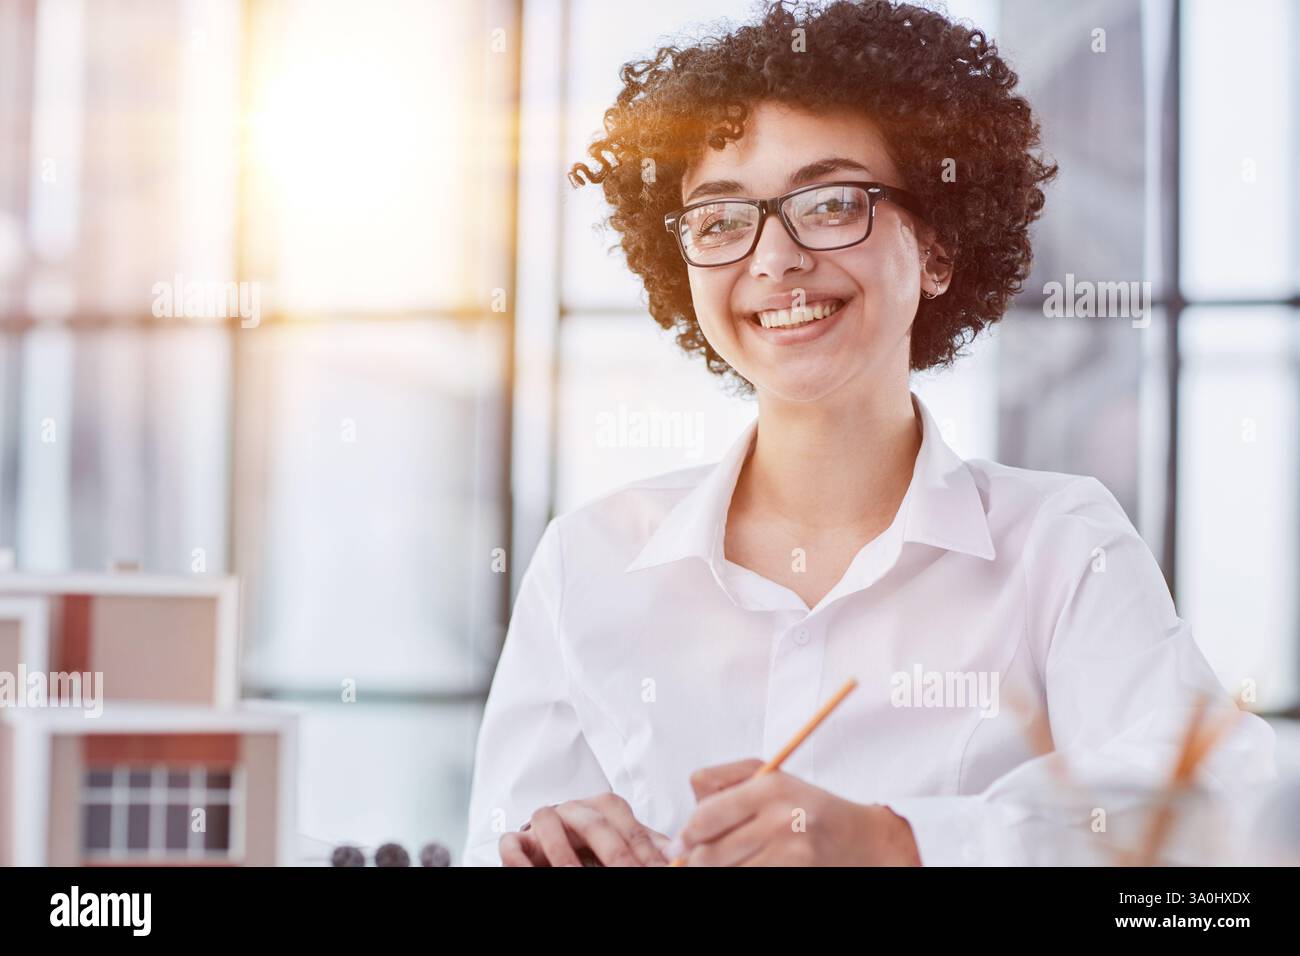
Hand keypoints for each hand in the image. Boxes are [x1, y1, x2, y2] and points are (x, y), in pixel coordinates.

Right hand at [499, 792, 671, 866]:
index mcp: (606, 808)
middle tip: (628, 876)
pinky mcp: (517, 841)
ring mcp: (544, 822)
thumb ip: (648, 848)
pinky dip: (519, 860)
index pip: (631, 828)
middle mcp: (574, 809)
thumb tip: (681, 856)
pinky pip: (511, 843)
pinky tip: (534, 873)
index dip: (647, 855)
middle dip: (615, 855)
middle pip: (594, 823)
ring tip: (573, 876)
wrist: (563, 852)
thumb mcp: (626, 846)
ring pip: (547, 821)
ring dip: (562, 852)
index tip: (659, 872)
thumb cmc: (598, 850)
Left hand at [669, 758, 920, 865]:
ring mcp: (788, 849)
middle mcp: (778, 817)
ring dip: (717, 868)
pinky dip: (741, 873)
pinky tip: (748, 864)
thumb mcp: (769, 777)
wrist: (859, 837)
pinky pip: (749, 877)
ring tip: (725, 859)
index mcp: (768, 786)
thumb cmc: (805, 804)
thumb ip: (724, 782)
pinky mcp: (795, 869)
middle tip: (692, 858)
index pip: (706, 814)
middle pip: (710, 850)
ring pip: (726, 869)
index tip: (680, 842)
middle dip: (696, 858)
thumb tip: (688, 811)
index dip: (686, 833)